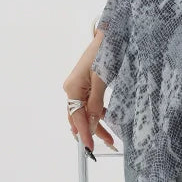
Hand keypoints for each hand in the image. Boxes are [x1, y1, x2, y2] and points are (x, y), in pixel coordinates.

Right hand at [62, 28, 116, 154]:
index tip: (90, 148)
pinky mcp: (88, 83)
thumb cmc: (104, 53)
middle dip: (91, 131)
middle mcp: (72, 89)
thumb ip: (96, 103)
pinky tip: (107, 121)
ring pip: (85, 111)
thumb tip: (93, 124)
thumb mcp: (101, 80)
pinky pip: (90, 103)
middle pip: (79, 116)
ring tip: (109, 138)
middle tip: (103, 145)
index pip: (76, 117)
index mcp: (72, 88)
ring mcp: (79, 86)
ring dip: (96, 123)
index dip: (84, 133)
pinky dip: (98, 113)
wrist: (110, 33)